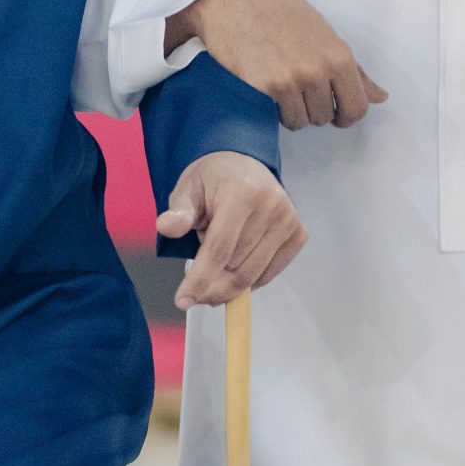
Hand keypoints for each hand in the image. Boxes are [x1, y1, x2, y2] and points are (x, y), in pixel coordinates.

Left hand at [157, 150, 308, 309]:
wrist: (244, 164)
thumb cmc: (212, 180)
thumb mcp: (187, 190)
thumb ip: (179, 213)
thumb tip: (165, 226)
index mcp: (242, 193)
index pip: (219, 249)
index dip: (199, 279)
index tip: (183, 301)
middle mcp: (271, 206)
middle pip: (236, 266)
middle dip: (211, 283)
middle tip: (195, 287)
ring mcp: (289, 221)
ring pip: (253, 274)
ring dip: (229, 282)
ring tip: (215, 266)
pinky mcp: (299, 233)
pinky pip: (270, 273)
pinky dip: (250, 280)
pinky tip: (235, 269)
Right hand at [170, 0, 387, 131]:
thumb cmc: (277, 8)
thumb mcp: (322, 33)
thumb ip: (352, 69)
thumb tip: (380, 96)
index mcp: (339, 54)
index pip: (358, 107)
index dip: (345, 114)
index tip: (334, 110)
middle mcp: (320, 68)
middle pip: (328, 117)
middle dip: (315, 109)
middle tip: (299, 88)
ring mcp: (293, 78)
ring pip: (304, 121)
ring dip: (294, 112)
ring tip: (282, 87)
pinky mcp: (266, 86)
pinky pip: (282, 118)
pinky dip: (276, 111)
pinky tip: (268, 89)